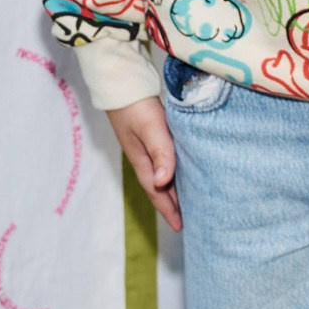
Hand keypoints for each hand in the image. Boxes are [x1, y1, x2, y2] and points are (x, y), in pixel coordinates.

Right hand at [108, 96, 181, 231]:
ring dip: (172, 188)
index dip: (168, 210)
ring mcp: (145, 145)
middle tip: (188, 220)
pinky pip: (163, 159)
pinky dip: (172, 170)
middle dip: (171, 204)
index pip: (157, 192)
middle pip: (159, 187)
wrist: (121, 81)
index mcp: (142, 160)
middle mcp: (143, 156)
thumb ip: (160, 153)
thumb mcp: (150, 128)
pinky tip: (180, 168)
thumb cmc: (135, 105)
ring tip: (187, 200)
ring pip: (161, 174)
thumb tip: (162, 184)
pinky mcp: (149, 134)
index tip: (180, 227)